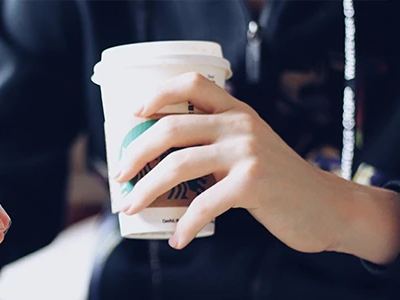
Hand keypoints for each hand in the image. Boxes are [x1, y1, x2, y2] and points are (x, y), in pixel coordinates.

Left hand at [115, 72, 399, 263]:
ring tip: (131, 207)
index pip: (192, 83)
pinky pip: (204, 204)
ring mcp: (247, 152)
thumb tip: (158, 164)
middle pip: (171, 128)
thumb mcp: (249, 147)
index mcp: (235, 111)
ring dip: (147, 190)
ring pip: (178, 165)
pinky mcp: (253, 183)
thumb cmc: (276, 180)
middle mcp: (239, 125)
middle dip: (136, 153)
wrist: (326, 205)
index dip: (157, 93)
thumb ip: (215, 144)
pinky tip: (177, 239)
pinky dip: (184, 225)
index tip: (133, 114)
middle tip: (119, 175)